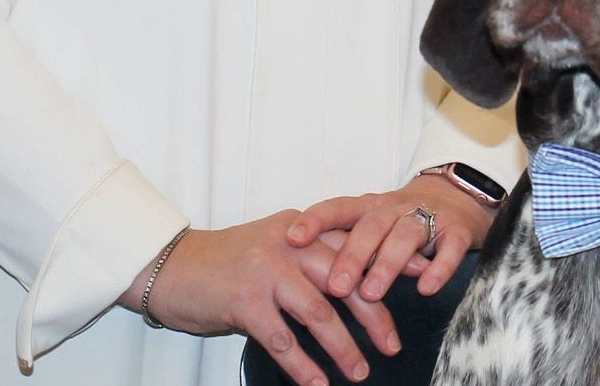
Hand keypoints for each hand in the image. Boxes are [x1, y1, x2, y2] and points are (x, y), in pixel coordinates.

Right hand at [121, 213, 397, 385]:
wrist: (172, 266)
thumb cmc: (227, 264)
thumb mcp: (273, 248)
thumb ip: (310, 258)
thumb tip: (351, 286)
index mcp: (302, 229)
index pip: (356, 246)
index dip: (391, 263)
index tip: (426, 276)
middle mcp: (289, 243)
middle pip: (346, 280)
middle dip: (375, 315)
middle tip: (392, 344)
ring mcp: (267, 271)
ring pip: (319, 313)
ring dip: (343, 347)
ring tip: (359, 371)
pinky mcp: (245, 301)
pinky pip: (283, 339)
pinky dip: (303, 365)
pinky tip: (317, 383)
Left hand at [285, 174, 494, 299]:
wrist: (459, 197)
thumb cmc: (402, 221)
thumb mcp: (373, 225)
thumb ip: (345, 245)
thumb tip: (299, 278)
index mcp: (370, 207)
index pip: (338, 208)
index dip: (315, 221)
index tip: (291, 238)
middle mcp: (396, 208)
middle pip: (371, 226)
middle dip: (352, 255)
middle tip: (335, 287)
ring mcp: (428, 218)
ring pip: (406, 235)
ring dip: (387, 264)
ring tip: (371, 293)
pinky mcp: (457, 231)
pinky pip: (448, 248)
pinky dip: (438, 267)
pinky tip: (426, 287)